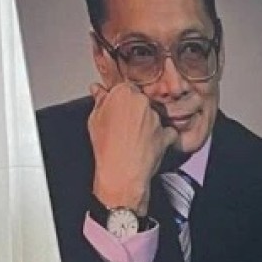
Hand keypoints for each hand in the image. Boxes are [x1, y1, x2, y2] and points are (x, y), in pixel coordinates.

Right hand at [88, 82, 177, 215]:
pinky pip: (167, 131)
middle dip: (136, 111)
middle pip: (142, 100)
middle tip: (124, 126)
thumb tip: (98, 90)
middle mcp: (143, 102)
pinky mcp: (167, 132)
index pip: (126, 88)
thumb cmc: (106, 148)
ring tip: (134, 139)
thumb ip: (99, 100)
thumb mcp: (94, 120)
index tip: (118, 110)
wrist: (120, 172)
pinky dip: (162, 137)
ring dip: (148, 124)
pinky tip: (149, 145)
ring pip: (154, 115)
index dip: (122, 101)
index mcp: (124, 93)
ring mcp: (157, 117)